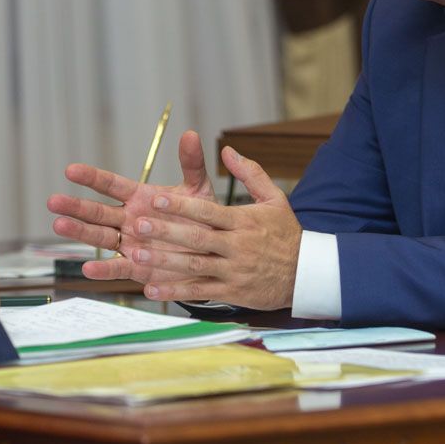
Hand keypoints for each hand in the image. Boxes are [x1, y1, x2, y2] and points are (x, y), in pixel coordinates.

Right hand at [47, 130, 216, 277]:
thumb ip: (192, 164)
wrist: (214, 254)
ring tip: (59, 225)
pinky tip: (87, 268)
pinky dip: (103, 269)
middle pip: (97, 212)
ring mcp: (130, 243)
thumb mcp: (198, 190)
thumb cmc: (203, 219)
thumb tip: (191, 134)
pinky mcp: (138, 267)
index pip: (111, 184)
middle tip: (53, 201)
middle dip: (75, 206)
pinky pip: (118, 268)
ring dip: (80, 232)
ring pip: (100, 236)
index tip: (71, 170)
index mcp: (140, 197)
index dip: (91, 177)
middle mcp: (129, 219)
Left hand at [124, 146, 301, 310]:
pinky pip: (200, 292)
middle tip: (139, 224)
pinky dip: (175, 292)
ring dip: (164, 262)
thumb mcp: (275, 198)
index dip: (182, 206)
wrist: (307, 275)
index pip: (208, 212)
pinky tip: (152, 289)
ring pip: (194, 267)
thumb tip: (227, 150)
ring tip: (137, 256)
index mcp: (244, 221)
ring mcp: (233, 271)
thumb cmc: (286, 233)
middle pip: (197, 239)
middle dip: (166, 232)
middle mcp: (237, 247)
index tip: (157, 199)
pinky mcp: (232, 292)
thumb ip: (250, 172)